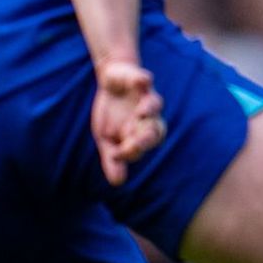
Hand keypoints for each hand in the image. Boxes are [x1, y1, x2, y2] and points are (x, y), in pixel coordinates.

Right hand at [92, 59, 166, 183]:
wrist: (113, 81)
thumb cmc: (112, 115)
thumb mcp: (107, 139)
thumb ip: (113, 159)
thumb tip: (117, 183)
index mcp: (141, 133)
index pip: (142, 146)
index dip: (131, 151)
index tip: (116, 154)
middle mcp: (149, 117)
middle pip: (155, 128)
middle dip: (147, 135)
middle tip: (137, 141)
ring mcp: (145, 97)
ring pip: (155, 104)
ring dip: (149, 109)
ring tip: (141, 112)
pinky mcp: (138, 79)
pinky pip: (144, 80)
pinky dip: (143, 80)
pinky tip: (142, 81)